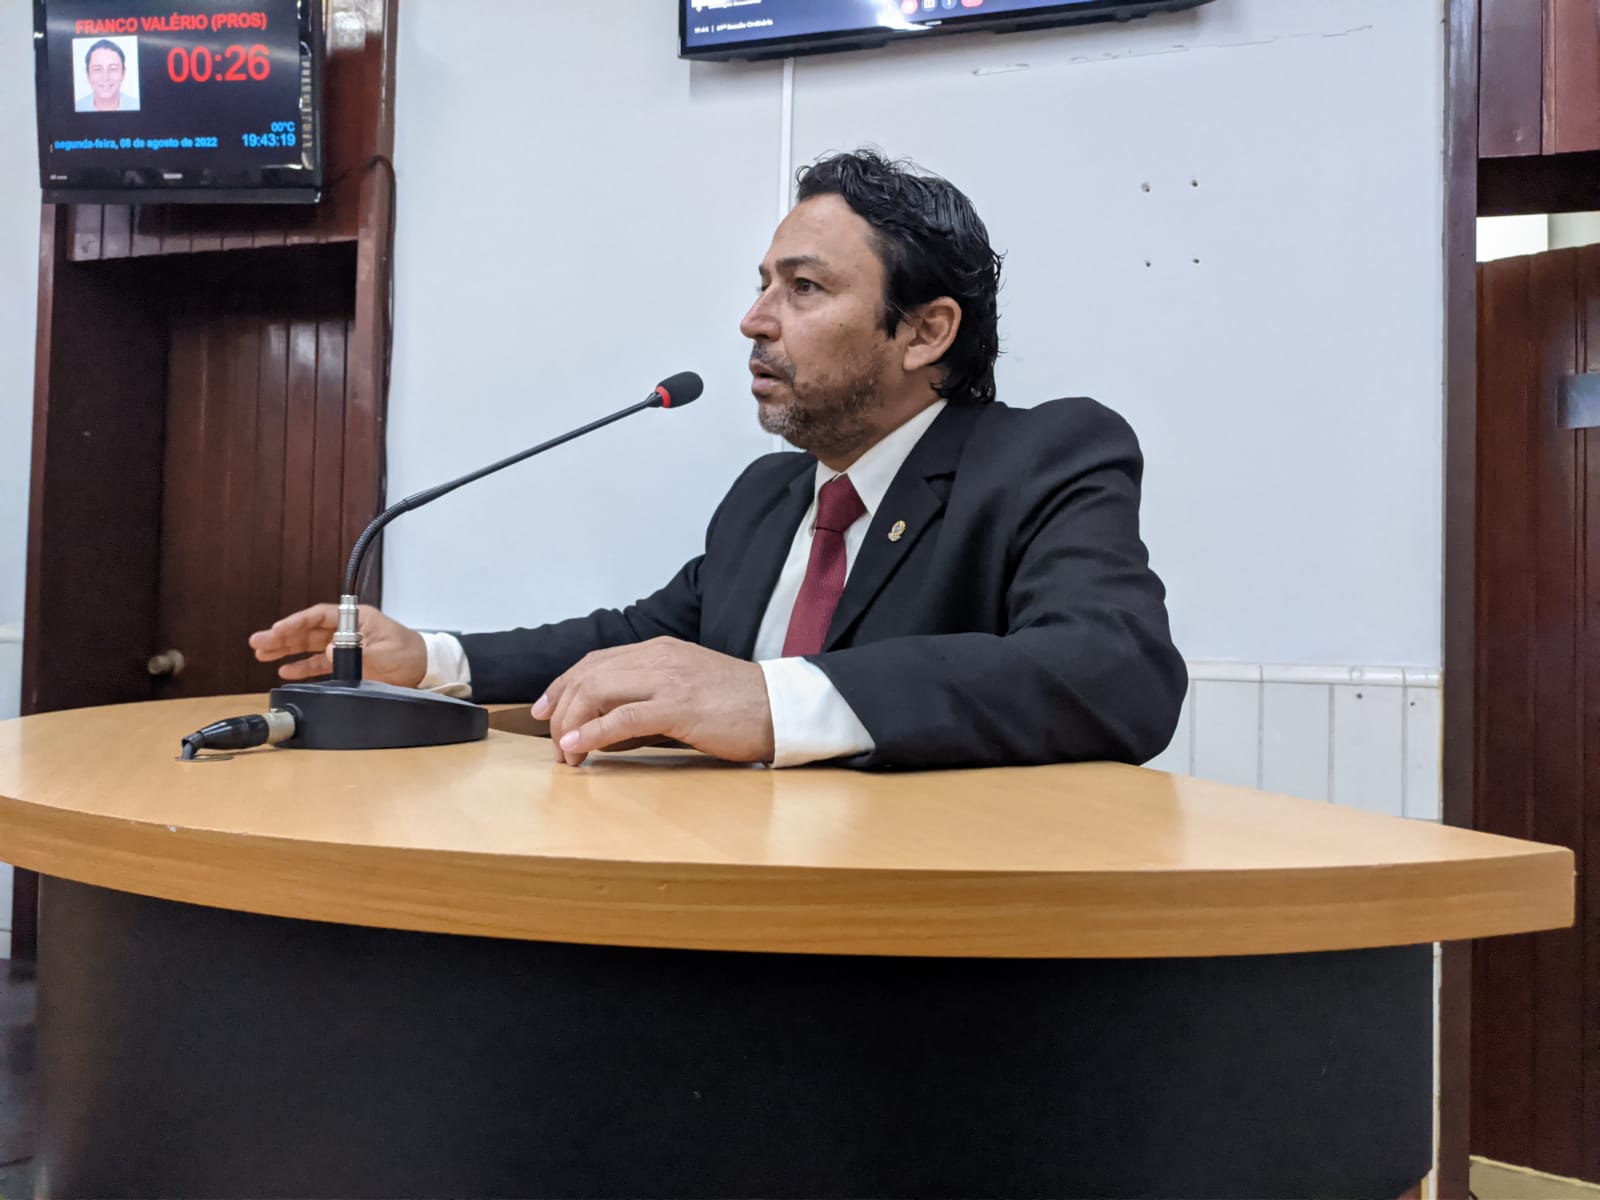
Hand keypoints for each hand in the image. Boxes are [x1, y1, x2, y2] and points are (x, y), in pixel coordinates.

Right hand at [247, 603, 428, 686]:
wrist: (425, 669)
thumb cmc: (411, 653)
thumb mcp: (386, 653)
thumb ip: (358, 653)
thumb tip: (327, 651)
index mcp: (357, 619)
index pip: (319, 617)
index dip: (296, 622)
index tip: (277, 629)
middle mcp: (347, 630)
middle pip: (308, 630)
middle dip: (282, 635)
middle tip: (258, 641)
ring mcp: (344, 646)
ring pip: (309, 646)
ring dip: (286, 650)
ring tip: (261, 653)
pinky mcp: (346, 662)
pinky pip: (318, 663)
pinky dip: (302, 667)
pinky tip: (285, 670)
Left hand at [532, 638, 774, 766]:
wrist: (782, 707)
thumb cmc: (738, 706)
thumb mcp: (685, 691)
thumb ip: (647, 703)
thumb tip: (608, 732)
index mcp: (659, 651)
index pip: (594, 662)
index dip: (561, 687)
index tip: (545, 712)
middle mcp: (658, 658)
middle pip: (588, 676)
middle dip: (560, 710)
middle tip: (554, 744)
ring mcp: (668, 680)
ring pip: (597, 691)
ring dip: (570, 724)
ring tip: (564, 754)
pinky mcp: (679, 707)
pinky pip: (622, 718)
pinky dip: (592, 733)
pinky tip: (578, 749)